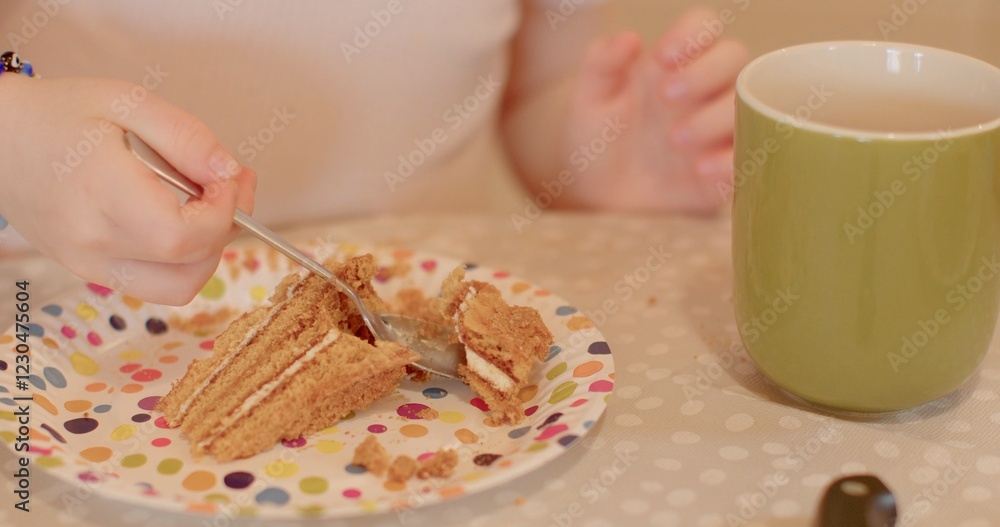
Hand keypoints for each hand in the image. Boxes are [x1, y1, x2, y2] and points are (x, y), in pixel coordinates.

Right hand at [0, 75, 255, 304]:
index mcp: (102, 195)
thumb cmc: (59, 113)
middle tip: (232, 186)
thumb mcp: (127, 103)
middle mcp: (93, 242)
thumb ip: (186, 138)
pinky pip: (154, 283)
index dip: (224, 213)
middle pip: (190, 268)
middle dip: (227, 229)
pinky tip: (181, 218)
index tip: (230, 178)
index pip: (183, 236)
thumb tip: (230, 173)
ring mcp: (89, 264)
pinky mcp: (89, 271)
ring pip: (177, 286)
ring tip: (209, 205)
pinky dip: (181, 259)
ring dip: (208, 251)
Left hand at [561, 7, 748, 212]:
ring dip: (716, 117)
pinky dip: (731, 160)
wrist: (599, 197)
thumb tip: (629, 39)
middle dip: (705, 73)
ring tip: (675, 140)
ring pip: (749, 103)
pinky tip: (699, 169)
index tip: (662, 57)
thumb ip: (602, 64)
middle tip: (666, 96)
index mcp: (674, 63)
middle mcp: (705, 90)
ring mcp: (720, 128)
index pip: (703, 27)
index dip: (692, 33)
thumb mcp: (589, 101)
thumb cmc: (598, 141)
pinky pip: (750, 155)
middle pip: (734, 58)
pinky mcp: (729, 166)